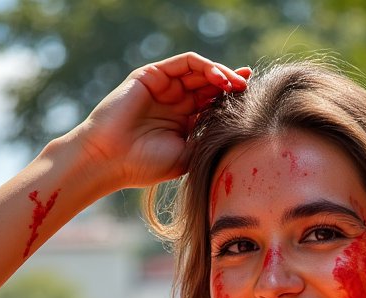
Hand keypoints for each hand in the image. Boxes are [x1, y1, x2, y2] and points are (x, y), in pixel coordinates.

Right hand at [72, 53, 249, 190]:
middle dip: (232, 83)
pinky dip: (204, 66)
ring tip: (236, 83)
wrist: (111, 159)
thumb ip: (207, 140)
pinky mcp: (152, 75)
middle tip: (249, 87)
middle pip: (209, 85)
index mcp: (183, 123)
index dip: (233, 100)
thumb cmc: (145, 165)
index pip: (213, 104)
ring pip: (199, 71)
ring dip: (220, 73)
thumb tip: (237, 131)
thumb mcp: (187, 157)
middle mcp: (175, 102)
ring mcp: (164, 88)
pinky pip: (184, 63)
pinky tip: (218, 78)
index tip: (254, 101)